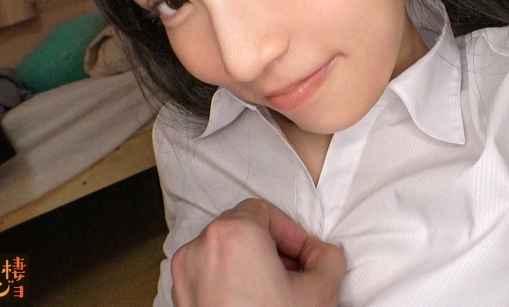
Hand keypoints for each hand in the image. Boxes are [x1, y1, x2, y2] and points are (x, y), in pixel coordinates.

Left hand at [170, 199, 345, 306]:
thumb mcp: (320, 291)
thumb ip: (327, 257)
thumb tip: (321, 253)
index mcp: (233, 235)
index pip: (265, 211)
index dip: (292, 233)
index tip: (308, 256)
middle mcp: (200, 249)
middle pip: (243, 229)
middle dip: (273, 249)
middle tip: (297, 275)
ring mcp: (185, 277)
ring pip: (224, 254)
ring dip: (253, 266)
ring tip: (277, 295)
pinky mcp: (181, 300)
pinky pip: (209, 277)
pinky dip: (232, 283)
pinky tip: (256, 306)